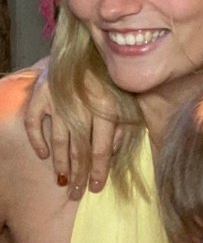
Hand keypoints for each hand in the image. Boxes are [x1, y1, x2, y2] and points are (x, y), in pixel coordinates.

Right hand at [23, 61, 121, 198]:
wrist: (88, 49)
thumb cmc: (111, 78)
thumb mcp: (127, 100)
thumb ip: (123, 127)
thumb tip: (111, 155)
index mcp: (107, 106)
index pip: (101, 149)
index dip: (98, 171)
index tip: (95, 189)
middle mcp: (83, 104)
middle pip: (79, 149)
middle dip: (78, 174)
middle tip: (76, 194)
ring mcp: (59, 98)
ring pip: (59, 139)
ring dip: (60, 164)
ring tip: (63, 181)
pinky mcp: (42, 92)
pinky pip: (34, 122)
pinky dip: (37, 139)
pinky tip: (44, 154)